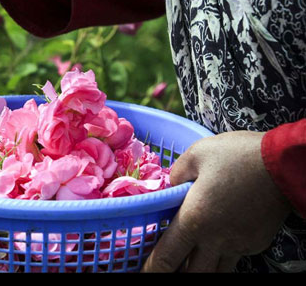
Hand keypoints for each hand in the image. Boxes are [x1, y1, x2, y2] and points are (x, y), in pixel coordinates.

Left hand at [142, 131, 291, 271]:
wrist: (284, 164)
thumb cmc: (237, 156)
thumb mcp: (196, 154)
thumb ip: (176, 175)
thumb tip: (170, 187)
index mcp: (195, 220)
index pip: (166, 258)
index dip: (151, 269)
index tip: (142, 272)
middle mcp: (215, 239)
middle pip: (192, 274)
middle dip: (177, 275)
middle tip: (168, 267)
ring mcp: (238, 244)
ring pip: (214, 272)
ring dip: (199, 269)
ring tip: (190, 260)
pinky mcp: (255, 243)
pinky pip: (233, 257)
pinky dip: (220, 256)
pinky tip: (216, 242)